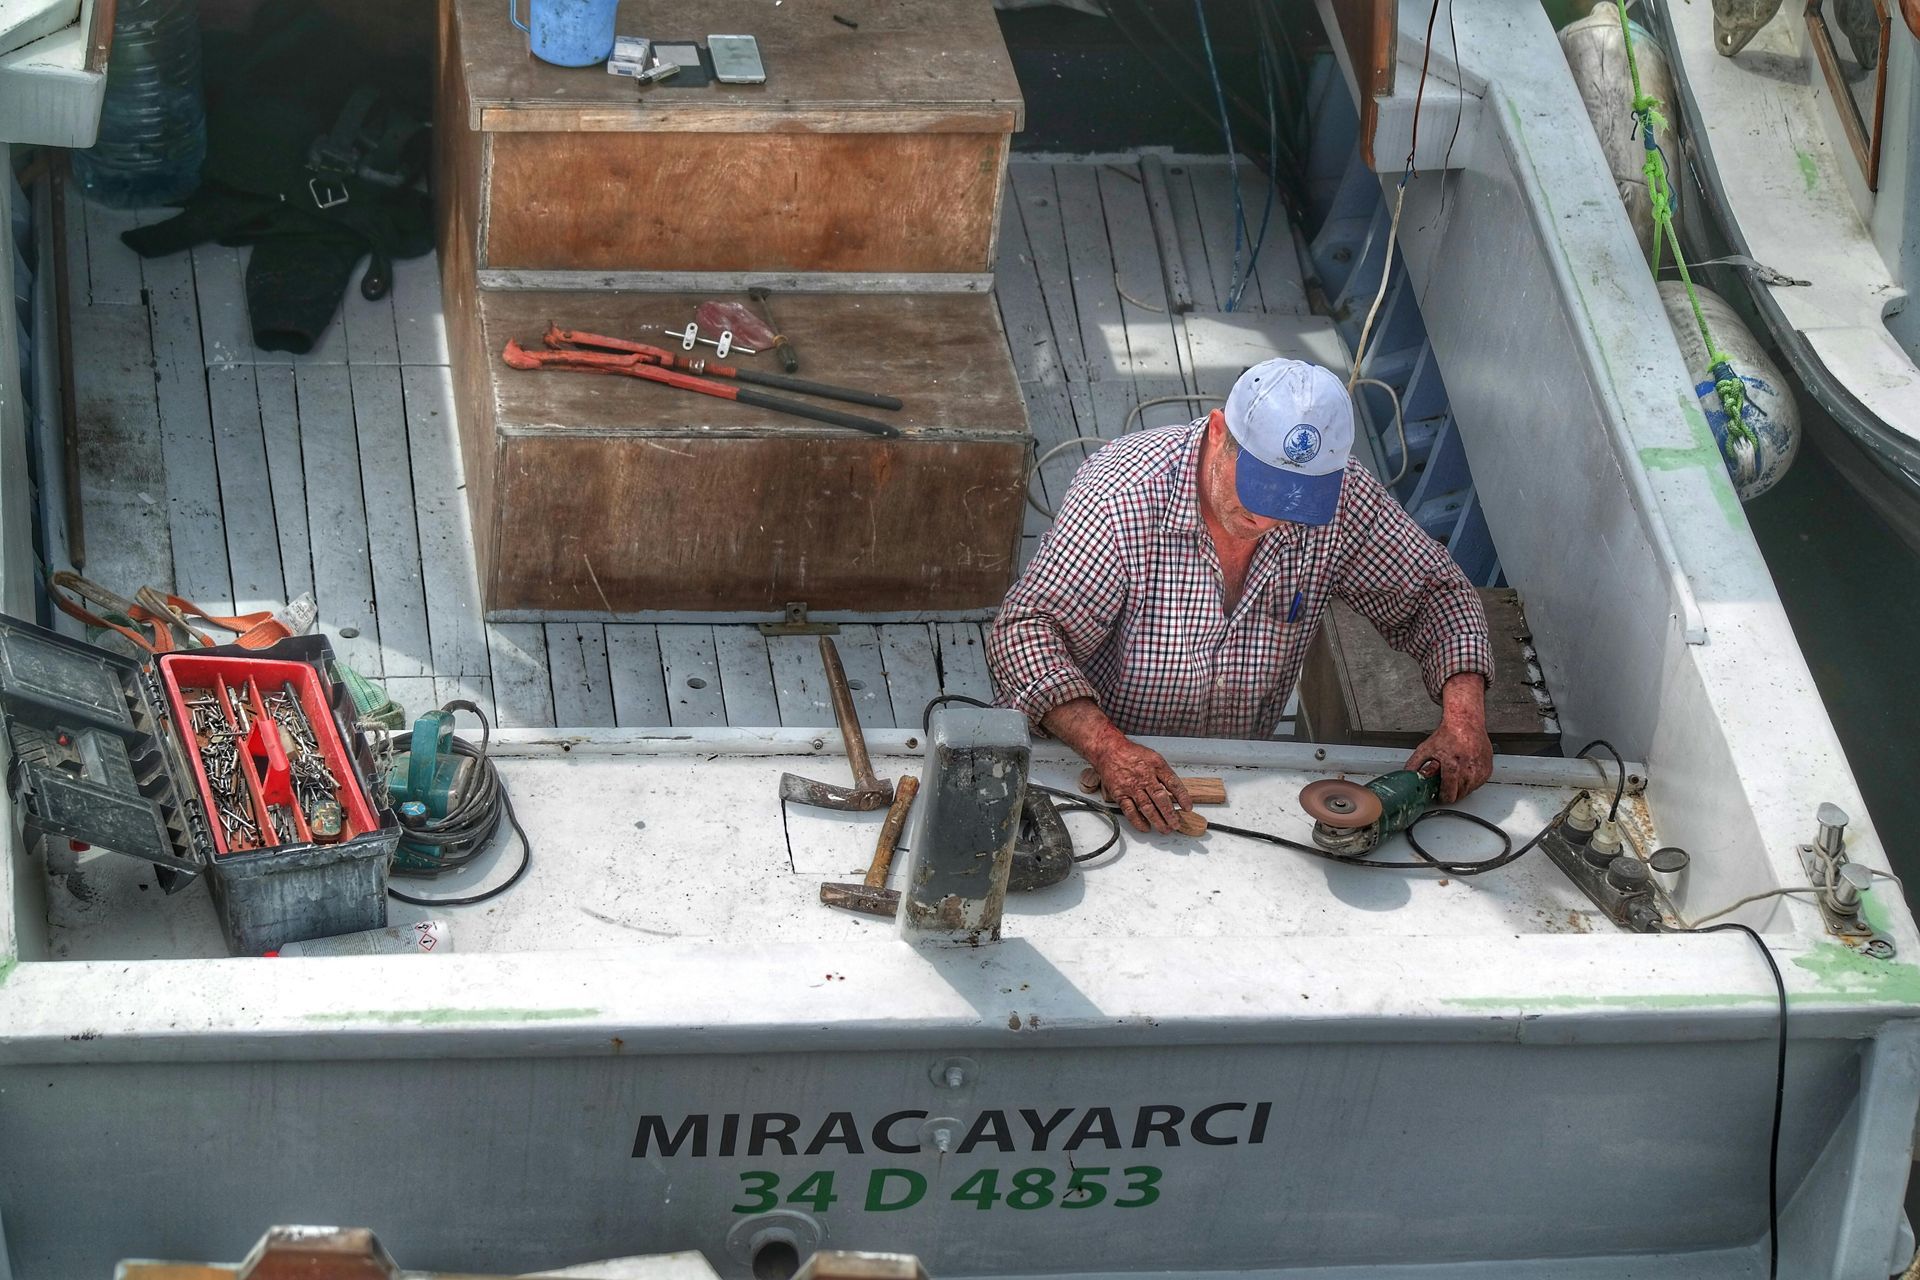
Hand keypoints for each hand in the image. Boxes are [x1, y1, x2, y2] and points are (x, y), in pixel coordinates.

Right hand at [1090, 737, 1193, 833]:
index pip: (1173, 784)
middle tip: (1176, 824)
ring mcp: (1131, 787)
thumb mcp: (1154, 757)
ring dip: (1157, 820)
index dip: (1182, 797)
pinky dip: (1138, 821)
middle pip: (1160, 798)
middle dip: (1170, 814)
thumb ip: (1164, 774)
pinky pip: (1130, 811)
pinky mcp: (1120, 794)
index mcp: (1156, 766)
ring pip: (1147, 807)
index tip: (1188, 808)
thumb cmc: (1132, 754)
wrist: (1109, 751)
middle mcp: (1144, 776)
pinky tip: (1145, 827)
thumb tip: (1176, 791)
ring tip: (1165, 829)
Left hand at [1407, 674, 1493, 802]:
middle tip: (1446, 782)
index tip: (1440, 795)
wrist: (1465, 723)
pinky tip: (1465, 771)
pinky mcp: (1487, 768)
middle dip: (1451, 792)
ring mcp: (1480, 769)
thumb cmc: (1447, 735)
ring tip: (1455, 774)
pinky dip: (1472, 781)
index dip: (1442, 797)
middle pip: (1460, 794)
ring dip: (1462, 788)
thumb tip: (1407, 776)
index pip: (1449, 794)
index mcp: (1452, 766)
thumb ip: (1414, 764)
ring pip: (1469, 790)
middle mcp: (1468, 769)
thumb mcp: (1426, 749)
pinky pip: (1479, 783)